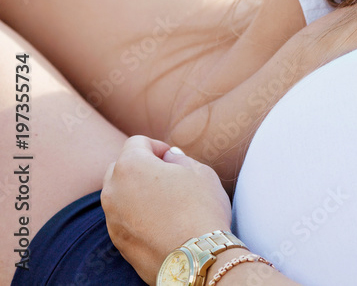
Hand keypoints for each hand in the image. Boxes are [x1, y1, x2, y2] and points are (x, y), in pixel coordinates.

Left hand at [102, 136, 232, 283]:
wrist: (197, 257)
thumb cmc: (201, 208)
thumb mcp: (199, 171)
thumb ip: (178, 158)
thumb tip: (168, 157)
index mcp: (131, 166)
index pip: (137, 142)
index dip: (157, 146)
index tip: (173, 157)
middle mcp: (113, 190)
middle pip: (120, 167)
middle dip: (141, 167)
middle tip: (167, 177)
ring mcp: (112, 218)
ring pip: (119, 195)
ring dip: (137, 192)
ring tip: (166, 203)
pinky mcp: (117, 241)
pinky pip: (123, 218)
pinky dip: (137, 215)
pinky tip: (162, 223)